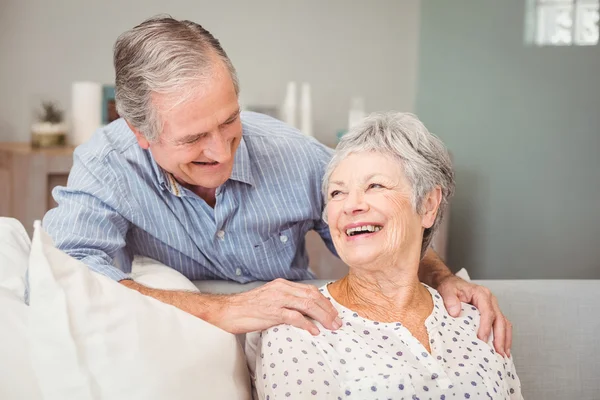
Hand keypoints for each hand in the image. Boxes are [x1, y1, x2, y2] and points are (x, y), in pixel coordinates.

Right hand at [214, 278, 341, 335]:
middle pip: (313, 296)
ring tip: (331, 326)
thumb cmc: (248, 308)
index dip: (325, 302)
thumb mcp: (270, 299)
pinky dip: (307, 324)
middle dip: (328, 309)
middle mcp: (281, 289)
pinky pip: (294, 317)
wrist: (228, 311)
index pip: (310, 290)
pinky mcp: (271, 312)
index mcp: (282, 285)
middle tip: (337, 322)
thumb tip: (304, 312)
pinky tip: (314, 331)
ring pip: (307, 305)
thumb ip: (286, 301)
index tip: (333, 313)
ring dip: (323, 317)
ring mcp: (277, 299)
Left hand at [436, 275, 511, 356]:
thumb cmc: (450, 287)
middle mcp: (490, 300)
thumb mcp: (447, 290)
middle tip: (498, 352)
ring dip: (505, 339)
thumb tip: (455, 312)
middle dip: (500, 337)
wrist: (451, 284)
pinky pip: (502, 325)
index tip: (482, 339)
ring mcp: (493, 306)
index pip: (488, 312)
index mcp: (481, 294)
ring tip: (503, 355)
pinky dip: (504, 337)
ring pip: (504, 324)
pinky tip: (502, 348)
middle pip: (500, 320)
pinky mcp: (492, 313)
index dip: (486, 327)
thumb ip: (450, 299)